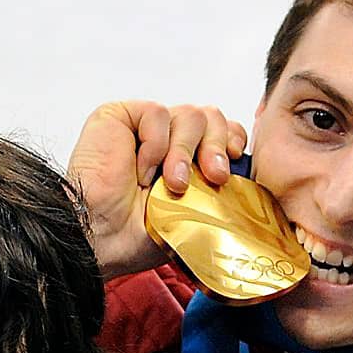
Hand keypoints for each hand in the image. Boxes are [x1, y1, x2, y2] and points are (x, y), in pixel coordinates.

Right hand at [66, 99, 249, 277]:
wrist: (105, 238)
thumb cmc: (140, 234)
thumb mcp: (193, 213)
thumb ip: (218, 191)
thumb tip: (247, 182)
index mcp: (187, 159)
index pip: (222, 130)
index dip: (232, 139)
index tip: (234, 161)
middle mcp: (168, 139)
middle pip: (211, 116)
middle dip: (217, 146)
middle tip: (214, 177)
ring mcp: (144, 127)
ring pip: (190, 114)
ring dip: (185, 153)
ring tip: (172, 184)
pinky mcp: (121, 115)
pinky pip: (157, 113)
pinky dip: (155, 144)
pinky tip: (140, 171)